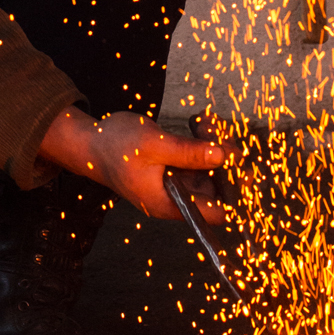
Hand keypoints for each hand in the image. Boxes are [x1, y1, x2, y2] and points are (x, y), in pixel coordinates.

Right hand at [38, 108, 225, 221]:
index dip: (233, 192)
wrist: (90, 141)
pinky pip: (197, 159)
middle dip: (223, 159)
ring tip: (203, 122)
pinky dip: (201, 142)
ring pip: (209, 169)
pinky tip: (198, 123)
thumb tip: (222, 157)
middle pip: (217, 187)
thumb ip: (188, 153)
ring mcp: (175, 184)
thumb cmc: (114, 146)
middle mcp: (176, 199)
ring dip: (213, 145)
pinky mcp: (173, 170)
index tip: (243, 166)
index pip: (215, 212)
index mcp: (169, 204)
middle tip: (217, 132)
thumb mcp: (154, 145)